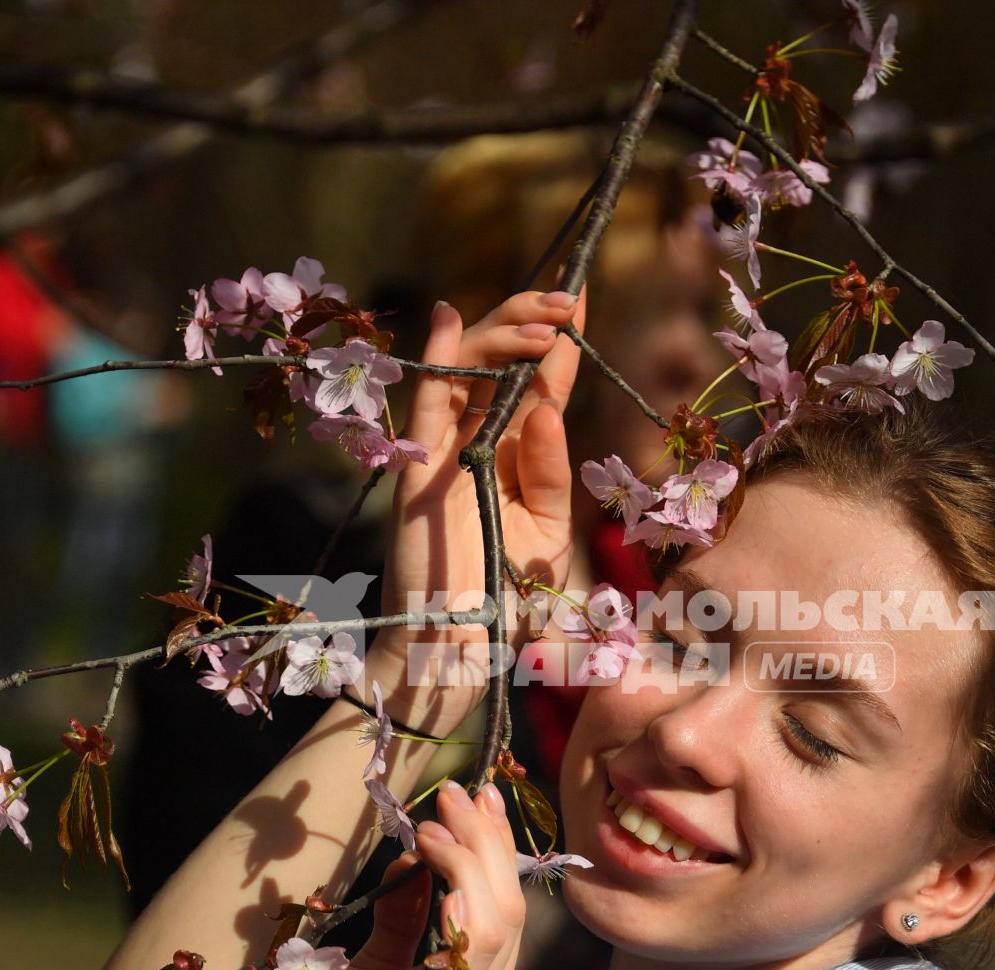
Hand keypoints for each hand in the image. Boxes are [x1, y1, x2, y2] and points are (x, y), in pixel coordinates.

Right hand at [368, 292, 584, 732]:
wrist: (458, 649)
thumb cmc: (504, 597)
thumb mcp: (546, 530)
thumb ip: (551, 472)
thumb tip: (548, 409)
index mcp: (512, 456)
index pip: (535, 384)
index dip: (555, 339)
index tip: (578, 295)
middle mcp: (476, 444)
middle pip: (499, 363)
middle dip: (532, 322)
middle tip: (565, 303)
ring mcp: (442, 453)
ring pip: (466, 369)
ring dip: (503, 333)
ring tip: (543, 321)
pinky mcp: (416, 469)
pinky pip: (424, 402)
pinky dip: (437, 358)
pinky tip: (451, 316)